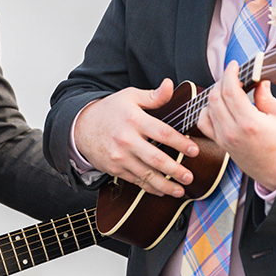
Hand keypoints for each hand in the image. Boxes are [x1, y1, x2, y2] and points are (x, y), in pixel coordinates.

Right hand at [73, 80, 198, 197]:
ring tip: (180, 190)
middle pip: (156, 158)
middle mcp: (127, 140)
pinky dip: (150, 188)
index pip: (162, 133)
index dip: (180, 143)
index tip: (194, 150)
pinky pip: (135, 181)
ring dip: (165, 185)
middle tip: (189, 177)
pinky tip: (162, 191)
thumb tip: (169, 85)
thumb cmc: (110, 111)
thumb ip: (153, 95)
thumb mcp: (130, 96)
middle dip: (175, 170)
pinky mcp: (115, 169)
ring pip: (146, 174)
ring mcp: (120, 157)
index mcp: (134, 120)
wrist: (81, 126)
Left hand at [197, 68, 275, 190]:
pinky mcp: (222, 144)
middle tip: (234, 75)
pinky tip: (219, 106)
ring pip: (207, 108)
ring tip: (229, 90)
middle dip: (223, 81)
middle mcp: (233, 132)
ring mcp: (224, 139)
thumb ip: (268, 97)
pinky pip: (205, 124)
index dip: (230, 73)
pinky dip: (208, 111)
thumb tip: (259, 83)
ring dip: (215, 95)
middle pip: (215, 97)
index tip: (234, 66)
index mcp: (250, 123)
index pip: (230, 90)